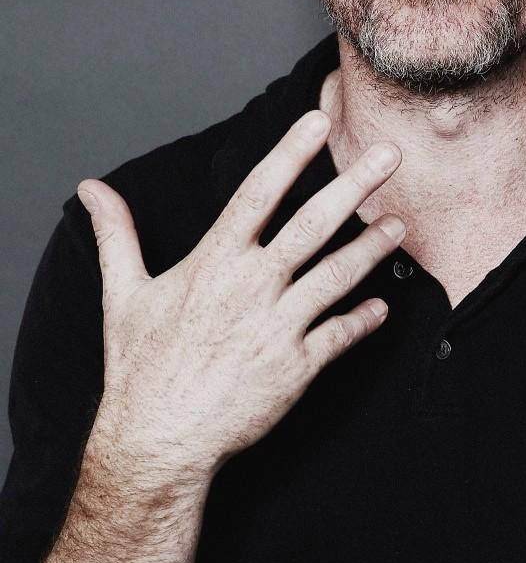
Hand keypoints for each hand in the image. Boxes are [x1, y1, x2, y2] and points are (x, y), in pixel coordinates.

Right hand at [77, 109, 405, 480]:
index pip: (258, 193)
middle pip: (312, 224)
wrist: (157, 440)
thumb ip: (118, 235)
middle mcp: (250, 287)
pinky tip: (384, 305)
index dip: (291, 153)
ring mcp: (277, 327)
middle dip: (354, 185)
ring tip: (398, 223)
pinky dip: (365, 319)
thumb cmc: (140, 368)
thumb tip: (90, 188)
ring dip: (372, 247)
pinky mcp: (296, 368)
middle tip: (389, 154)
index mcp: (213, 262)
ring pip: (337, 275)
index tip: (320, 123)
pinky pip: (340, 335)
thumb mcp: (124, 294)